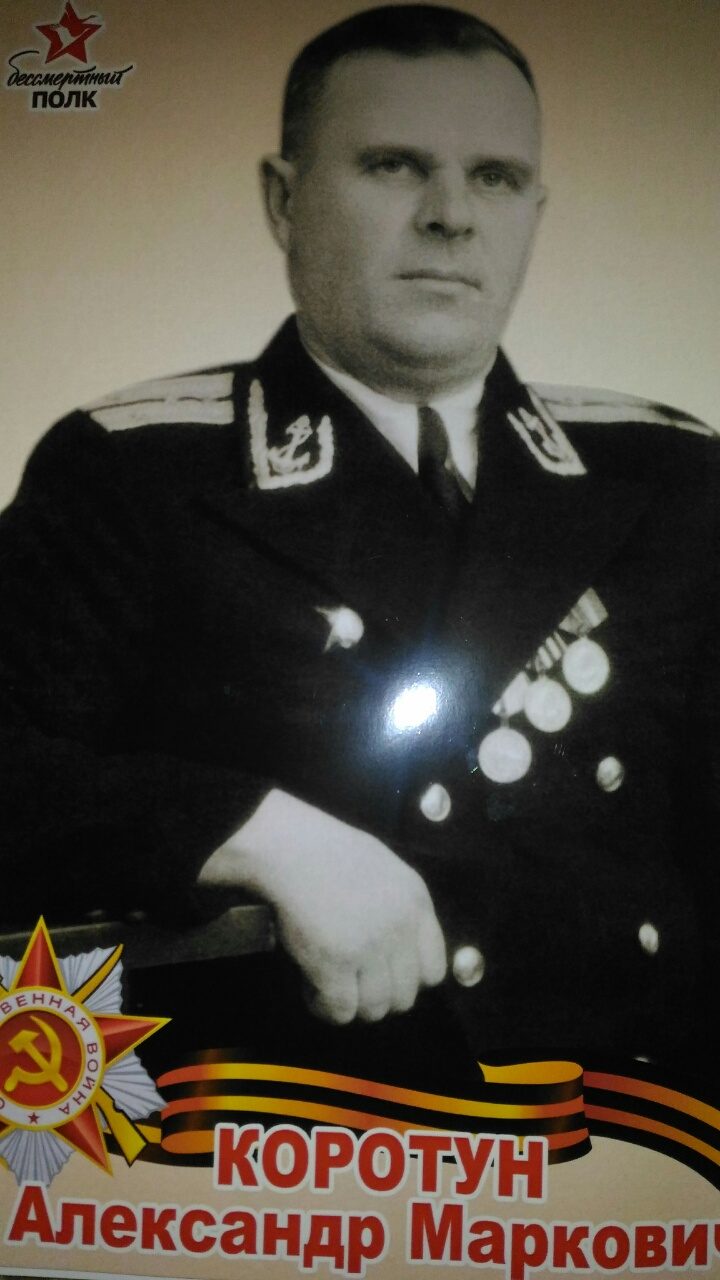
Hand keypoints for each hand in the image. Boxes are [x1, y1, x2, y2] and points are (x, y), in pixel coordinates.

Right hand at [198, 789, 446, 1023]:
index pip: (434, 971)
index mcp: (416, 902)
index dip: (408, 979)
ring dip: (352, 1005)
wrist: (290, 848)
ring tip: (331, 986)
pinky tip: (312, 989)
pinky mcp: (334, 964)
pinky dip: (325, 1008)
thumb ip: (400, 907)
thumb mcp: (385, 869)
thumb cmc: (329, 851)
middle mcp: (400, 929)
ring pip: (375, 1009)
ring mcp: (369, 949)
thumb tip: (399, 948)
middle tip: (353, 984)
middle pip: (405, 997)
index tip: (385, 975)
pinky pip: (340, 1010)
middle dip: (378, 996)